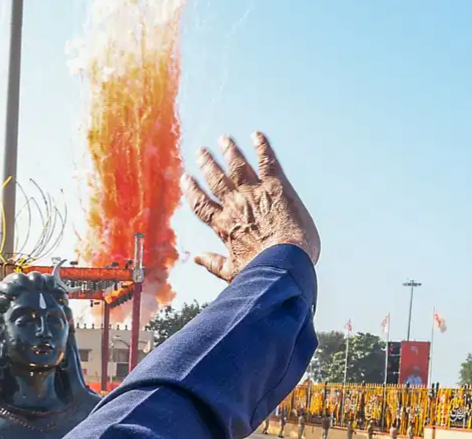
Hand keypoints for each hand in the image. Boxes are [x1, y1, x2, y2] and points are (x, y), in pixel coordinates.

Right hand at [183, 132, 319, 280]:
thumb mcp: (232, 271)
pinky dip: (261, 147)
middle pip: (216, 180)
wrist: (286, 260)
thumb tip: (196, 258)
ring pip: (237, 166)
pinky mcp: (276, 186)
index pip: (201, 204)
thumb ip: (213, 263)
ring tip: (223, 139)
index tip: (185, 179)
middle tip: (200, 150)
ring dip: (229, 151)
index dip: (192, 190)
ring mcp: (254, 193)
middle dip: (207, 164)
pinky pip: (266, 161)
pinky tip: (256, 135)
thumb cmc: (261, 271)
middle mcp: (234, 205)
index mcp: (223, 225)